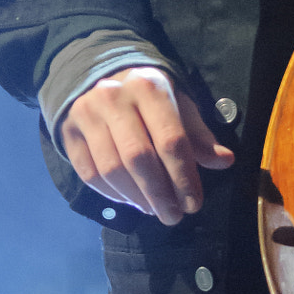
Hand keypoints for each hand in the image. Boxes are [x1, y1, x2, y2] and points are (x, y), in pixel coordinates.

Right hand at [59, 67, 234, 226]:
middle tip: (174, 217)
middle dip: (160, 194)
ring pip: (111, 169)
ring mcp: (86, 114)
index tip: (194, 204)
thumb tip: (225, 161)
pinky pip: (89, 174)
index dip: (184, 177)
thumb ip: (199, 135)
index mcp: (149, 87)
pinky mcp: (68, 132)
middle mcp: (114, 97)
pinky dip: (112, 194)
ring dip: (136, 198)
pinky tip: (131, 201)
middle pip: (138, 158)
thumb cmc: (149, 97)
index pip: (170, 139)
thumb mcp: (178, 105)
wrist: (99, 76)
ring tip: (154, 210)